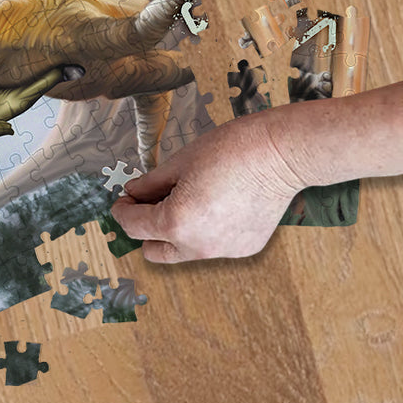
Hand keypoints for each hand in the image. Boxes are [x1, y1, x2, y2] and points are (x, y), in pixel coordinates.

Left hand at [109, 113, 304, 262]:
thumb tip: (133, 193)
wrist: (280, 155)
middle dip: (146, 228)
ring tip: (186, 199)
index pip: (134, 227)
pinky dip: (204, 230)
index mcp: (176, 224)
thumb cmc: (230, 151)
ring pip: (184, 251)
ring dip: (175, 232)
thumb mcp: (178, 163)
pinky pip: (211, 245)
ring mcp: (224, 252)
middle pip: (154, 250)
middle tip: (149, 202)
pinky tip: (214, 204)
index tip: (124, 199)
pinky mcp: (244, 249)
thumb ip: (149, 184)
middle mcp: (199, 247)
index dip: (123, 210)